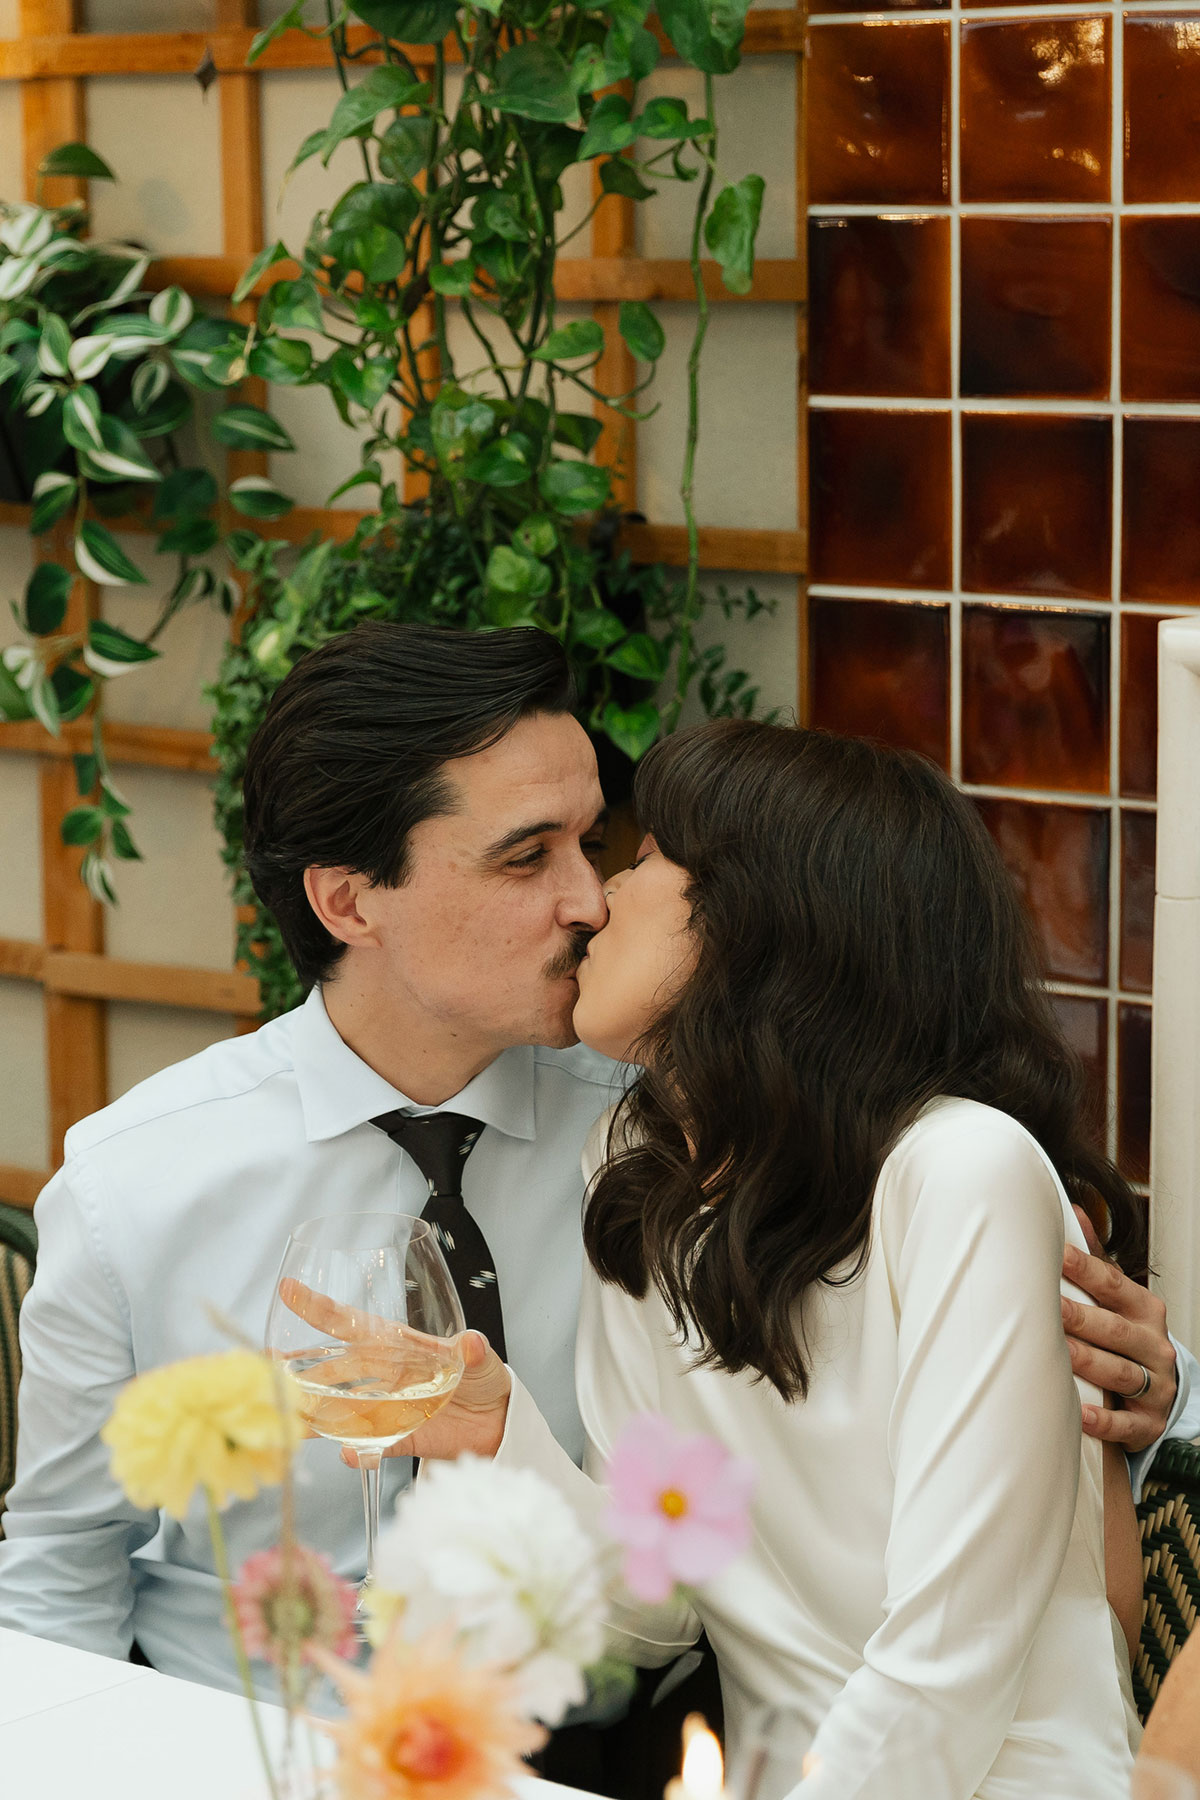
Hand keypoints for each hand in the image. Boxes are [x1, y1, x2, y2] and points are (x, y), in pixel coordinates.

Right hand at [277, 1278, 511, 1463]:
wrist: (498, 1422)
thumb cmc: (483, 1376)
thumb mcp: (480, 1358)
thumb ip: (472, 1351)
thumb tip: (472, 1345)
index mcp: (395, 1345)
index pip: (350, 1322)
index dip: (318, 1307)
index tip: (287, 1290)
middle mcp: (382, 1374)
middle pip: (331, 1369)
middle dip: (297, 1368)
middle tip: (264, 1367)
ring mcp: (386, 1408)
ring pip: (339, 1410)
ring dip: (314, 1414)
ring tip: (287, 1419)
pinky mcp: (399, 1439)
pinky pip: (370, 1447)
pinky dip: (357, 1453)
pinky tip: (347, 1456)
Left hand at [1062, 1205, 1176, 1451]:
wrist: (1164, 1392)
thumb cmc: (1128, 1337)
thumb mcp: (1118, 1300)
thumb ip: (1095, 1262)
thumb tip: (1072, 1211)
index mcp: (1144, 1310)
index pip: (1113, 1285)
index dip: (1084, 1269)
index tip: (1056, 1254)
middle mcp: (1153, 1345)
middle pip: (1114, 1329)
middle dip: (1080, 1317)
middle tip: (1047, 1306)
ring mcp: (1155, 1385)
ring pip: (1119, 1372)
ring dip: (1088, 1362)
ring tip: (1057, 1353)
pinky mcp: (1148, 1422)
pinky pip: (1126, 1423)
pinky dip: (1102, 1419)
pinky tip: (1078, 1412)